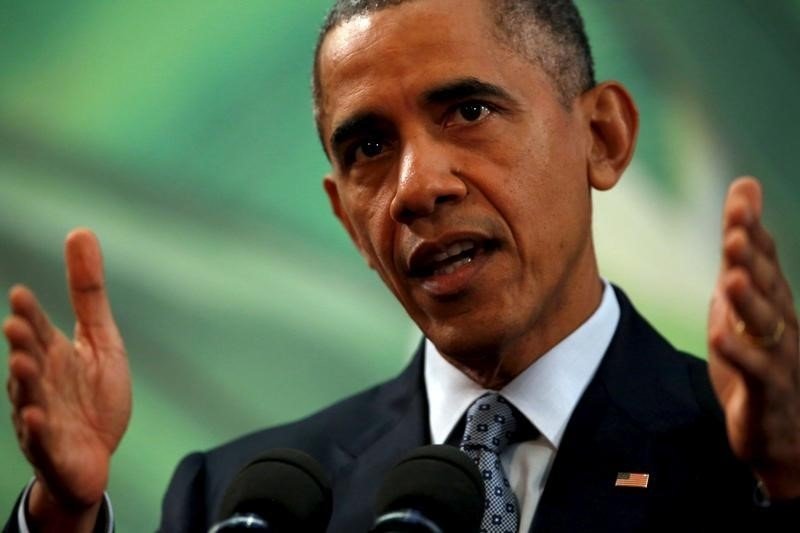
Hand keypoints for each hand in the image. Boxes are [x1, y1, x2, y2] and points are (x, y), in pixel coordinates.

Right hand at [4, 228, 130, 527]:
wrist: (93, 457)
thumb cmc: (93, 397)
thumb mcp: (101, 341)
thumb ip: (88, 294)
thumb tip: (80, 232)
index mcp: (54, 356)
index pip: (39, 330)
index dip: (31, 315)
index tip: (21, 293)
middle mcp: (42, 383)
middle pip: (30, 360)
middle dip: (22, 344)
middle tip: (15, 325)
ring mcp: (44, 416)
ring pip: (29, 398)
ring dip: (24, 383)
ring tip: (23, 365)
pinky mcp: (52, 448)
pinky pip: (42, 439)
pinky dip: (38, 429)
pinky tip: (35, 417)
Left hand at [708, 177, 799, 498]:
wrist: (779, 429)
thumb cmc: (757, 355)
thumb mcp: (741, 299)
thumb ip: (739, 252)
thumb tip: (744, 189)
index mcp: (772, 299)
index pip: (764, 258)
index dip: (752, 228)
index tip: (740, 196)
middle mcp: (781, 323)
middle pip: (768, 285)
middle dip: (753, 257)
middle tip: (737, 230)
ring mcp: (778, 357)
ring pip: (765, 326)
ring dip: (749, 301)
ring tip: (731, 279)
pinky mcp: (767, 391)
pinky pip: (754, 371)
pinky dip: (738, 354)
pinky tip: (720, 335)